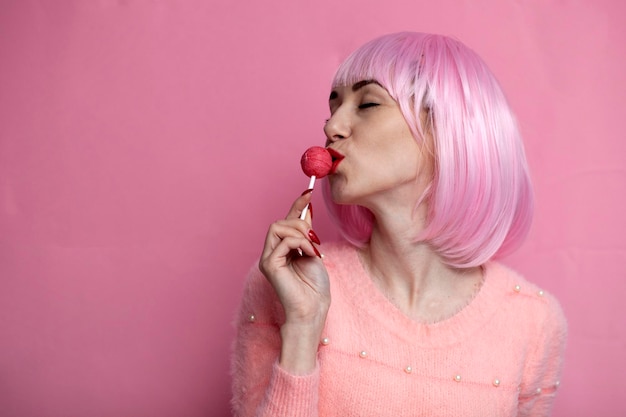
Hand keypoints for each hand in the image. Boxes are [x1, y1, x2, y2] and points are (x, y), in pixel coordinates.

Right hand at [259, 190, 330, 326]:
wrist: (313, 309)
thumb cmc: (314, 287)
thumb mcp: (313, 250)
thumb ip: (306, 232)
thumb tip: (307, 208)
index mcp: (281, 250)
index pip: (285, 222)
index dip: (296, 206)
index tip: (308, 193)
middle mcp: (271, 253)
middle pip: (279, 223)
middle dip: (299, 223)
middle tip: (314, 237)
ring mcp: (268, 259)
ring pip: (277, 228)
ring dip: (300, 233)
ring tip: (313, 247)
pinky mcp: (269, 265)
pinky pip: (283, 241)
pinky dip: (300, 243)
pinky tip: (310, 253)